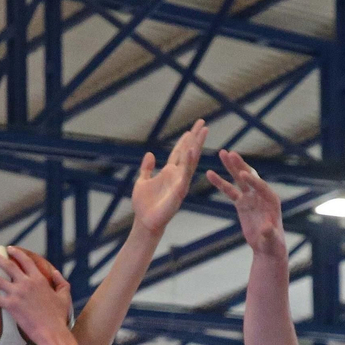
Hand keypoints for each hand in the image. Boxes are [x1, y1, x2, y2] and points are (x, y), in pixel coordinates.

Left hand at [0, 247, 72, 344]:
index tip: (9, 249)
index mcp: (39, 279)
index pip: (26, 261)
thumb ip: (61, 283)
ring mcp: (17, 293)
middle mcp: (26, 283)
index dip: (17, 253)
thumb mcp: (64, 297)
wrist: (52, 331)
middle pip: (8, 266)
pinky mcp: (11, 306)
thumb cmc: (59, 317)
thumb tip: (55, 272)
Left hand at [132, 118, 206, 234]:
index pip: (179, 152)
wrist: (145, 222)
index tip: (191, 128)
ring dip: (196, 145)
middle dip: (195, 137)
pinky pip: (185, 174)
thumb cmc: (144, 205)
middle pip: (189, 152)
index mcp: (169, 172)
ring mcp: (180, 182)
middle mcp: (177, 175)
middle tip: (202, 122)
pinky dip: (188, 162)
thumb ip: (146, 168)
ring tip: (202, 131)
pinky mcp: (179, 190)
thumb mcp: (142, 181)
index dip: (185, 140)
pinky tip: (191, 150)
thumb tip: (150, 154)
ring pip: (191, 160)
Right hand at [207, 148, 286, 256]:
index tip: (243, 175)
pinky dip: (220, 183)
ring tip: (222, 153)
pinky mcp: (242, 203)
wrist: (267, 247)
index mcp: (271, 200)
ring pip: (239, 179)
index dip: (253, 181)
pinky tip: (210, 174)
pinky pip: (230, 191)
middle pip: (250, 177)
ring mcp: (250, 197)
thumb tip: (266, 228)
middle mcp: (261, 195)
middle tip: (231, 154)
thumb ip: (269, 233)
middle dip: (240, 166)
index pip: (261, 186)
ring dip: (231, 167)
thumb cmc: (273, 244)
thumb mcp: (272, 240)